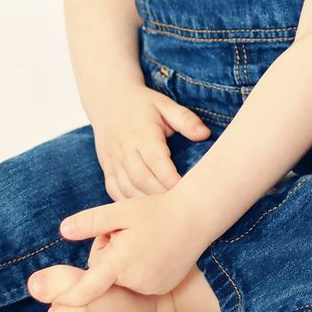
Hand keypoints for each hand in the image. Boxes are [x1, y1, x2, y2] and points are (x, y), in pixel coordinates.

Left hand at [51, 189, 210, 305]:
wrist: (196, 217)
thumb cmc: (157, 211)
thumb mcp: (121, 210)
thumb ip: (90, 221)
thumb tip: (63, 231)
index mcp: (119, 263)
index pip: (87, 288)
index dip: (69, 298)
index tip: (55, 307)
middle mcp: (134, 280)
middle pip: (105, 276)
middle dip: (108, 259)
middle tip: (125, 235)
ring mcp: (150, 287)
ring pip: (123, 279)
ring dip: (125, 265)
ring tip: (144, 242)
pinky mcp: (162, 288)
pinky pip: (140, 283)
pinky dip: (141, 271)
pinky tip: (155, 252)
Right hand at [88, 87, 209, 201]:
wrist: (108, 100)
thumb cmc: (142, 104)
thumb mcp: (165, 105)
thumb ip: (185, 119)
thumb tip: (205, 135)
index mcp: (142, 133)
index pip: (157, 161)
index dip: (172, 179)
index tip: (188, 190)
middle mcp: (125, 149)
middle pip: (141, 179)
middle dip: (161, 195)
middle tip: (181, 206)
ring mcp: (112, 161)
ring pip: (127, 189)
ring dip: (146, 203)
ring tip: (166, 211)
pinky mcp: (107, 169)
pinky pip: (114, 191)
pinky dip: (129, 203)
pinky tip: (145, 209)